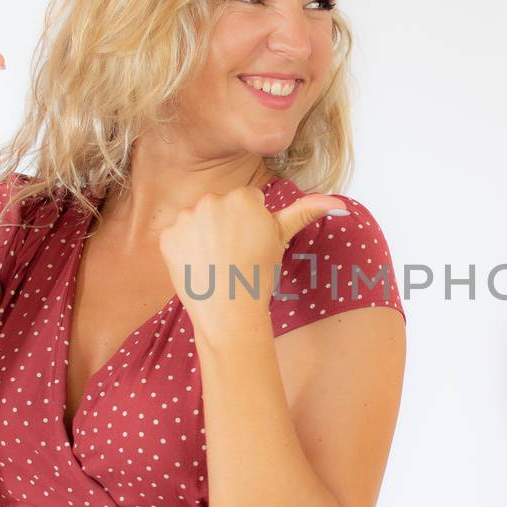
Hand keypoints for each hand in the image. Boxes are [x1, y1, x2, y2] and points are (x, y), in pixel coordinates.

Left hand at [159, 184, 347, 334]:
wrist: (230, 310)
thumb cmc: (259, 275)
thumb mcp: (283, 238)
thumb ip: (306, 212)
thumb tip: (339, 203)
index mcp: (243, 196)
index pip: (244, 202)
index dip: (248, 225)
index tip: (250, 246)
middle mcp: (212, 200)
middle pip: (219, 207)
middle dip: (225, 226)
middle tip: (234, 256)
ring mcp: (186, 217)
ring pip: (197, 220)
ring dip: (203, 236)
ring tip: (216, 262)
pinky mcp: (168, 236)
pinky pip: (176, 237)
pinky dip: (183, 251)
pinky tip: (198, 266)